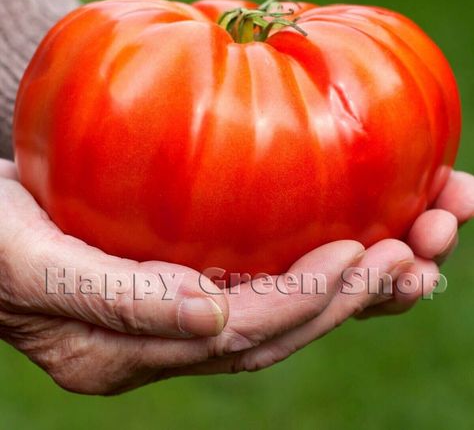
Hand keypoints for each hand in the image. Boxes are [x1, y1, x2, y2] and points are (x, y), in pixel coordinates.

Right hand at [1, 159, 471, 394]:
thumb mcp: (30, 259)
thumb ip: (112, 297)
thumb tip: (209, 316)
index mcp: (124, 349)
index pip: (235, 338)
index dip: (302, 301)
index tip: (360, 259)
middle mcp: (163, 340)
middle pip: (274, 330)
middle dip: (349, 299)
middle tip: (414, 257)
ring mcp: (178, 314)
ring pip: (281, 309)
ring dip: (352, 286)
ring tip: (414, 255)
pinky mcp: (185, 277)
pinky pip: (263, 278)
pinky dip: (316, 265)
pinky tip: (360, 242)